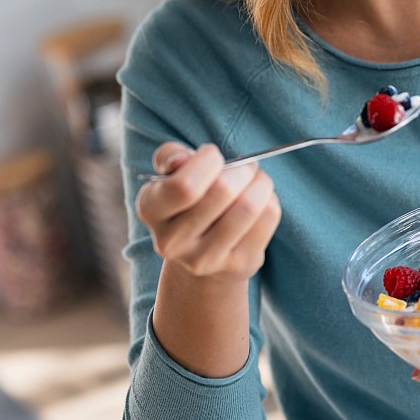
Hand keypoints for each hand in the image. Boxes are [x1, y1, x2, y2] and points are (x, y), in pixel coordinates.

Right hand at [135, 142, 281, 280]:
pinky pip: (268, 218)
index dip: (208, 161)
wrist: (200, 252)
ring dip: (261, 183)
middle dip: (242, 169)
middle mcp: (171, 241)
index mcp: (150, 210)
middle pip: (223, 192)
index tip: (212, 155)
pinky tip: (261, 201)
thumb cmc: (189, 201)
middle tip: (246, 166)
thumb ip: (171, 157)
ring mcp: (204, 259)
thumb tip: (181, 159)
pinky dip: (270, 200)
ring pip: (248, 206)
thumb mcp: (171, 175)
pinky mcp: (238, 265)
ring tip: (257, 180)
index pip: (185, 186)